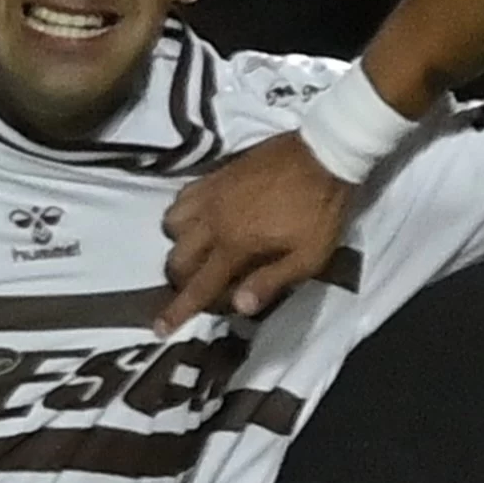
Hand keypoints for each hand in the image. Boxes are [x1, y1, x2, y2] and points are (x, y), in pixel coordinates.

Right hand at [160, 133, 351, 330]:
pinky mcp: (216, 175)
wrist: (324, 155)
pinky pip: (182, 196)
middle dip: (180, 279)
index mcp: (235, 244)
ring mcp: (211, 194)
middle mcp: (213, 220)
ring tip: (198, 250)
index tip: (159, 328)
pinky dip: (183, 213)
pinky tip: (200, 218)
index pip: (199, 285)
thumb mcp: (308, 256)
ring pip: (171, 224)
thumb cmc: (320, 210)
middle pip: (177, 258)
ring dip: (179, 244)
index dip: (178, 311)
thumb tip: (238, 306)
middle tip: (197, 286)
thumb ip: (271, 281)